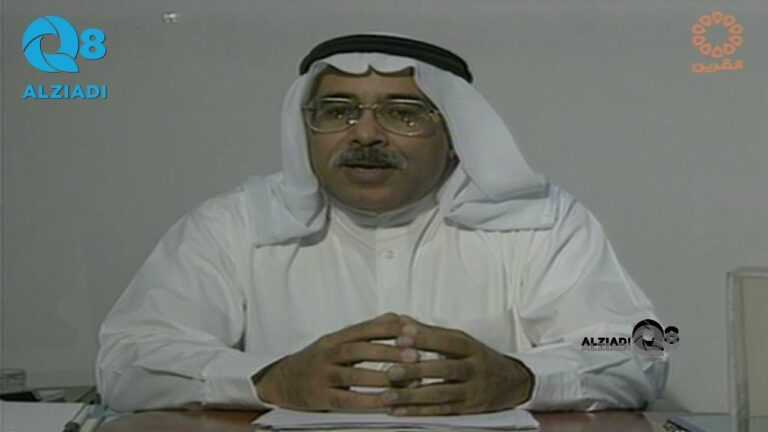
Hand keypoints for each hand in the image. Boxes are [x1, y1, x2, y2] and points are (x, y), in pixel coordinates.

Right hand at [254, 313, 404, 410]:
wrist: (280, 381)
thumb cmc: (316, 360)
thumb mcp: (337, 341)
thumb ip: (367, 331)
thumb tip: (397, 317)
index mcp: (335, 338)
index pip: (364, 328)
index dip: (387, 328)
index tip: (411, 329)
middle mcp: (328, 353)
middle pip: (360, 350)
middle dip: (388, 351)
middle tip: (415, 355)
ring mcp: (322, 375)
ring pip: (353, 375)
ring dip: (381, 377)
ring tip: (406, 379)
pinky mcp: (320, 397)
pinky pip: (346, 399)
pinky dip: (367, 400)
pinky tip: (386, 401)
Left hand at [381, 316, 533, 415]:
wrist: (513, 382)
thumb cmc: (479, 358)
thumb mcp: (461, 341)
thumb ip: (431, 332)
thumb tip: (402, 321)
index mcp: (470, 347)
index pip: (447, 341)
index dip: (425, 339)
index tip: (401, 337)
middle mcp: (473, 369)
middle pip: (445, 370)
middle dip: (417, 371)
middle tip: (391, 371)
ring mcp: (472, 391)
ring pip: (440, 394)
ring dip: (412, 397)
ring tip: (387, 396)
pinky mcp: (467, 409)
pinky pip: (441, 411)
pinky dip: (418, 412)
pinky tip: (398, 411)